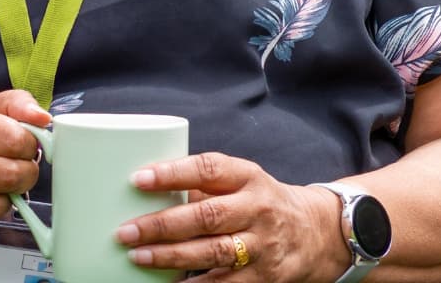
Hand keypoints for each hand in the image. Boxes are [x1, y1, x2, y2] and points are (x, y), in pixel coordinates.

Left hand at [114, 152, 347, 279]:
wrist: (314, 231)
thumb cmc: (260, 199)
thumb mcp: (240, 179)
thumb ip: (203, 183)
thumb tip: (149, 189)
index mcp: (247, 176)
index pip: (207, 169)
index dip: (172, 174)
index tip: (139, 179)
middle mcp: (257, 209)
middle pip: (206, 216)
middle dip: (162, 225)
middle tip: (126, 231)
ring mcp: (263, 246)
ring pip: (213, 253)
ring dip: (171, 257)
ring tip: (138, 256)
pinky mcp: (265, 278)